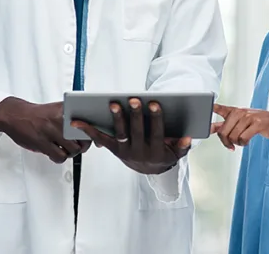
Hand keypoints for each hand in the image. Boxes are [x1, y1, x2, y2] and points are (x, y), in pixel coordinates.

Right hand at [0, 97, 90, 162]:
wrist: (15, 115)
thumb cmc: (36, 114)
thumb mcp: (55, 109)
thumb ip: (70, 117)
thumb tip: (86, 129)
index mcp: (64, 109)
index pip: (86, 121)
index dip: (93, 132)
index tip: (95, 138)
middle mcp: (59, 119)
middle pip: (82, 138)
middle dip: (83, 145)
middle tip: (79, 146)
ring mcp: (51, 131)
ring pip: (73, 149)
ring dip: (71, 153)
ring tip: (65, 150)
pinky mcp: (42, 142)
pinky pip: (59, 156)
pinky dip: (59, 158)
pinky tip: (55, 154)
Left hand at [71, 99, 190, 174]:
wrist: (149, 168)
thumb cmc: (164, 152)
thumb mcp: (177, 152)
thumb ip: (183, 145)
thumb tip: (191, 136)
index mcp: (157, 152)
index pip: (157, 133)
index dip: (156, 118)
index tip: (154, 103)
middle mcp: (140, 153)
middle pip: (137, 131)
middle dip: (135, 115)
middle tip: (133, 99)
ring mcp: (125, 152)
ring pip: (120, 133)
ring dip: (117, 118)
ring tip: (113, 103)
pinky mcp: (114, 149)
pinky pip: (101, 139)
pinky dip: (89, 130)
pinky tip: (78, 121)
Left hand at [210, 103, 268, 149]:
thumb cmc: (255, 121)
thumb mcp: (239, 120)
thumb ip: (225, 124)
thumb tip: (212, 128)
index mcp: (233, 111)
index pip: (219, 108)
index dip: (211, 108)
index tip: (206, 108)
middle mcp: (239, 112)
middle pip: (223, 131)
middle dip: (226, 142)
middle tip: (230, 144)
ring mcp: (248, 117)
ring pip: (233, 137)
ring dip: (237, 143)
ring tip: (241, 141)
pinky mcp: (256, 124)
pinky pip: (243, 138)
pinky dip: (244, 143)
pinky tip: (246, 141)